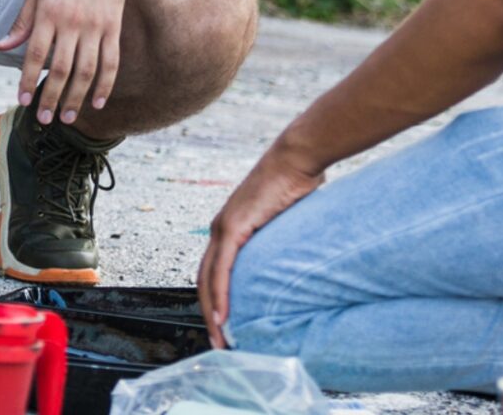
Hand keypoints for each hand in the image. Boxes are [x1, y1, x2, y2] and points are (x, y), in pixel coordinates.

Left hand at [0, 0, 128, 124]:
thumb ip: (22, 22)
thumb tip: (1, 46)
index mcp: (49, 13)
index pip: (35, 55)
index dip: (29, 80)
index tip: (23, 100)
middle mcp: (72, 22)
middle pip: (61, 69)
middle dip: (50, 97)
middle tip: (44, 119)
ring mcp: (96, 26)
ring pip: (87, 71)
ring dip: (76, 98)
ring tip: (67, 117)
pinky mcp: (113, 27)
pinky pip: (110, 61)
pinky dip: (104, 84)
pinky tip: (97, 102)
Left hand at [196, 142, 324, 348]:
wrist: (297, 158)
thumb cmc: (298, 185)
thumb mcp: (286, 224)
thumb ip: (281, 245)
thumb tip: (294, 266)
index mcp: (229, 229)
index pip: (213, 272)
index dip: (215, 300)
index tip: (224, 327)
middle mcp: (220, 229)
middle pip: (204, 280)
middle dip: (209, 314)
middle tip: (219, 343)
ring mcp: (223, 227)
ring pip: (209, 279)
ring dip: (213, 312)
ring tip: (221, 339)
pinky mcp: (234, 227)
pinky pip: (223, 269)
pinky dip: (221, 295)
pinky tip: (223, 317)